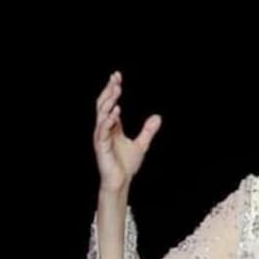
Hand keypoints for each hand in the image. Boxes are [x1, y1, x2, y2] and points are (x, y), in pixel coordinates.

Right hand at [94, 71, 161, 192]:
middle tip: (116, 79)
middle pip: (103, 105)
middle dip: (109, 91)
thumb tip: (158, 117)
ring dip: (108, 102)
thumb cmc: (126, 165)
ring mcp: (101, 137)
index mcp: (112, 127)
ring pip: (101, 115)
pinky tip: (116, 111)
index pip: (110, 104)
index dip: (113, 90)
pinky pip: (103, 130)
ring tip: (116, 90)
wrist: (121, 181)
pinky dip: (109, 120)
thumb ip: (148, 130)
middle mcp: (104, 130)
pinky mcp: (101, 146)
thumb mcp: (141, 144)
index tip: (117, 76)